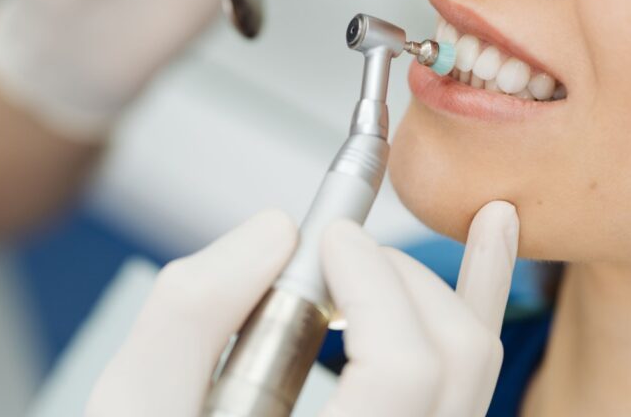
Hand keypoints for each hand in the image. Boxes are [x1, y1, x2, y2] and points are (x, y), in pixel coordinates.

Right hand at [86, 202, 518, 416]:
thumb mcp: (137, 405)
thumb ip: (192, 315)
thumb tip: (276, 231)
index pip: (403, 372)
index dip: (374, 285)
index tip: (331, 236)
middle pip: (453, 359)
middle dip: (398, 277)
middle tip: (337, 248)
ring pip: (474, 368)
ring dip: (439, 285)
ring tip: (432, 233)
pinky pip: (466, 380)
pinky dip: (477, 301)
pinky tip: (494, 235)